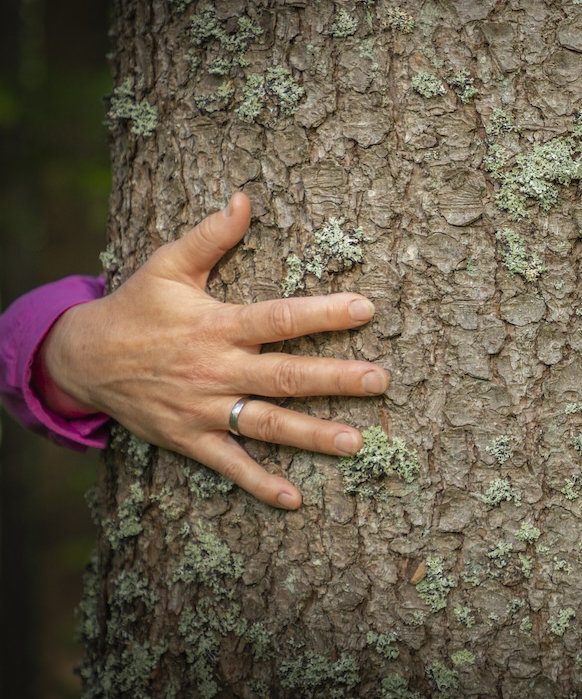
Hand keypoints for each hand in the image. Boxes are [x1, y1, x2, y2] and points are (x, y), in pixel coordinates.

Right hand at [37, 194, 389, 508]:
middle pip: (284, 375)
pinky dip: (260, 484)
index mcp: (218, 325)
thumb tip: (244, 199)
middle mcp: (216, 370)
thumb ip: (210, 236)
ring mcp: (204, 408)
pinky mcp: (190, 439)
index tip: (366, 309)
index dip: (323, 313)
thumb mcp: (168, 266)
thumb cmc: (136, 308)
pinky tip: (294, 499)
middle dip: (335, 379)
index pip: (279, 318)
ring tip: (357, 443)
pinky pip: (230, 465)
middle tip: (381, 380)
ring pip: (266, 424)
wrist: (83, 359)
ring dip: (312, 435)